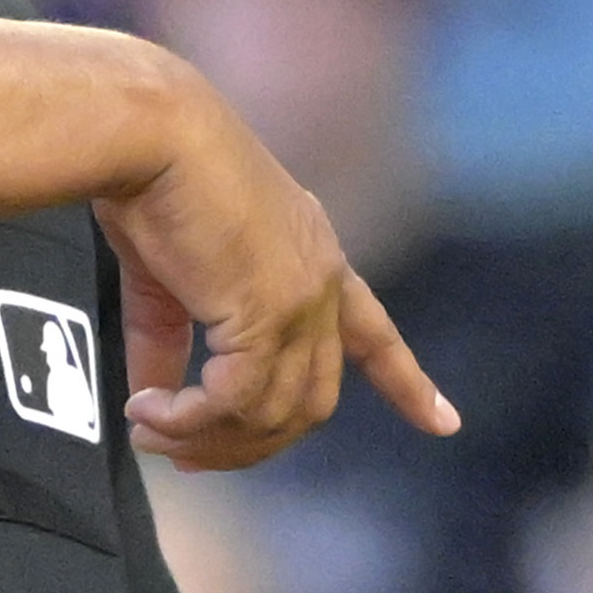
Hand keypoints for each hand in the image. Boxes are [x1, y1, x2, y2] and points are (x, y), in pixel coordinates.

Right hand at [101, 64, 457, 467]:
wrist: (151, 134)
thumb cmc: (152, 183)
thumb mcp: (167, 278)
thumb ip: (168, 347)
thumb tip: (151, 408)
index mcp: (312, 255)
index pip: (373, 330)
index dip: (406, 381)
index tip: (445, 424)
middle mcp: (322, 278)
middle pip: (312, 401)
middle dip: (249, 446)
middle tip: (184, 457)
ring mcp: (303, 298)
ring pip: (275, 414)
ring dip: (208, 440)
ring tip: (149, 434)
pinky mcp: (267, 311)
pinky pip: (235, 402)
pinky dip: (189, 422)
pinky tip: (147, 415)